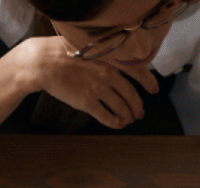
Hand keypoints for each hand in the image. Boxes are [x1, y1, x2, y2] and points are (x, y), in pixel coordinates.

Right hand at [24, 37, 159, 128]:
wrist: (45, 63)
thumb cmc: (62, 55)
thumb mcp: (91, 50)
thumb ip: (104, 60)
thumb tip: (114, 71)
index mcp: (111, 60)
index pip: (138, 72)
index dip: (148, 83)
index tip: (154, 89)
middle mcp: (109, 74)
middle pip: (131, 94)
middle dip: (137, 106)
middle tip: (139, 113)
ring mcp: (98, 89)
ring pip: (120, 107)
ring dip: (126, 116)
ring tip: (127, 120)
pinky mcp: (87, 102)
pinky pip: (105, 116)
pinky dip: (114, 122)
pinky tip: (116, 124)